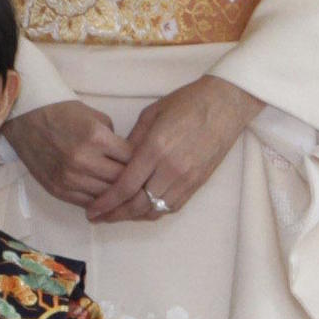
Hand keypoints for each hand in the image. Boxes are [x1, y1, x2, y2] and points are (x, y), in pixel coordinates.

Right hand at [3, 99, 133, 210]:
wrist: (27, 119)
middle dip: (134, 182)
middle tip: (142, 183)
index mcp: (96, 138)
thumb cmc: (63, 113)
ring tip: (127, 194)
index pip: (132, 159)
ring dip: (117, 195)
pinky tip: (107, 199)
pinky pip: (87, 203)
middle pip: (121, 180)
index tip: (147, 165)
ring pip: (106, 196)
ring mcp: (69, 178)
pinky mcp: (58, 190)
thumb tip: (128, 159)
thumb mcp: (95, 117)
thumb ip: (114, 139)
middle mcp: (83, 160)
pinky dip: (99, 202)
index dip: (142, 163)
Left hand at [87, 75, 261, 223]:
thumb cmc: (187, 102)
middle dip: (115, 214)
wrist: (226, 104)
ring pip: (155, 210)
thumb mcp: (151, 114)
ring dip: (133, 216)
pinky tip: (141, 208)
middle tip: (99, 216)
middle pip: (138, 204)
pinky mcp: (198, 183)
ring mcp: (187, 178)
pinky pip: (172, 206)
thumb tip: (116, 163)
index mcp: (156, 148)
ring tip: (116, 214)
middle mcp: (172, 168)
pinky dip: (154, 211)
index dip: (106, 202)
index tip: (92, 209)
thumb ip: (132, 142)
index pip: (125, 186)